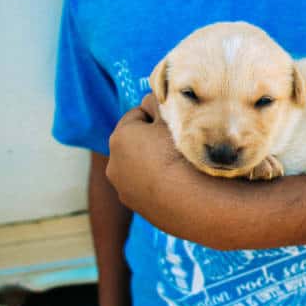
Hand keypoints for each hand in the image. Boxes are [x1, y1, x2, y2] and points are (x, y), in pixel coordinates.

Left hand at [106, 94, 181, 210]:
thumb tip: (151, 98)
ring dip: (153, 165)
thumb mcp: (172, 117)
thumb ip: (158, 103)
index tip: (174, 123)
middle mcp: (114, 163)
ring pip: (139, 168)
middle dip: (151, 142)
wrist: (191, 200)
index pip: (138, 115)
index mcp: (121, 137)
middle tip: (178, 144)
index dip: (157, 116)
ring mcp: (123, 188)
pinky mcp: (136, 207)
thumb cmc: (181, 153)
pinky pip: (146, 188)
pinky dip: (157, 185)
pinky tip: (177, 186)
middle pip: (135, 144)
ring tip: (179, 167)